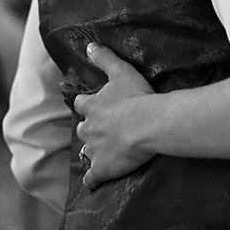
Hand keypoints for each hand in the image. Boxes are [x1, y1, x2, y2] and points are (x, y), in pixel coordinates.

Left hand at [73, 42, 155, 189]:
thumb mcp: (121, 71)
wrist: (147, 125)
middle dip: (90, 130)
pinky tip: (93, 183)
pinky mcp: (102, 168)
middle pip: (83, 130)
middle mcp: (88, 129)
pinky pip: (92, 178)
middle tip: (102, 130)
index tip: (91, 106)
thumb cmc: (136, 97)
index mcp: (91, 107)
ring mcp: (93, 150)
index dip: (87, 105)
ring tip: (101, 153)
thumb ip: (104, 58)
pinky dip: (92, 180)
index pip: (82, 105)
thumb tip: (89, 45)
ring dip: (92, 152)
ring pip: (86, 152)